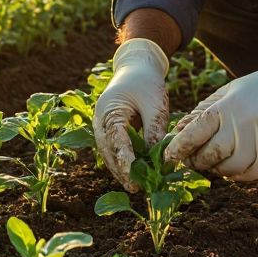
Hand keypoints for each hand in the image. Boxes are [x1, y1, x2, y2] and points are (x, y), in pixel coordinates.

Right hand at [94, 38, 168, 191]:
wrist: (136, 67)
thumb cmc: (146, 82)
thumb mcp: (154, 103)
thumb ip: (154, 128)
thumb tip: (157, 156)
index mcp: (109, 110)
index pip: (115, 137)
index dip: (123, 157)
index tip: (132, 173)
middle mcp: (101, 120)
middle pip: (108, 150)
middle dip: (121, 170)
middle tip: (135, 188)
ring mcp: (103, 126)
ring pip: (109, 153)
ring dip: (120, 170)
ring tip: (134, 187)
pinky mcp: (110, 130)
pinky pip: (114, 150)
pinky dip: (122, 162)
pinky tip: (134, 175)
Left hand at [165, 47, 257, 180]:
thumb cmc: (256, 89)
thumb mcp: (227, 93)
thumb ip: (202, 113)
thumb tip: (177, 133)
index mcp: (228, 106)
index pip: (196, 132)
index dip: (179, 147)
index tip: (169, 156)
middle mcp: (244, 123)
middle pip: (211, 154)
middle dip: (196, 161)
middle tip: (192, 160)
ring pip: (230, 168)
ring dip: (217, 169)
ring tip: (214, 162)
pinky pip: (250, 174)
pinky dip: (237, 174)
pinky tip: (234, 165)